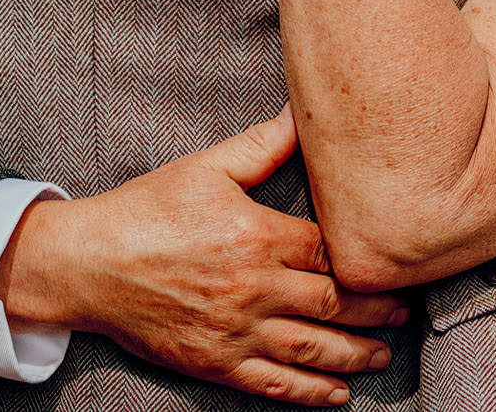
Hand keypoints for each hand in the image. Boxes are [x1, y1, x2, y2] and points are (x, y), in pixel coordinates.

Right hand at [0, 111, 405, 405]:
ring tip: (386, 354)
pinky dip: (311, 392)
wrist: (87, 263)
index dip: (368, 258)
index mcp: (257, 235)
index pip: (331, 251)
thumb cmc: (146, 209)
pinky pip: (275, 384)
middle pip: (334, 303)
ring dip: (357, 354)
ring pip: (314, 348)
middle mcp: (254, 287)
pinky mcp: (215, 362)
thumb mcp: (205, 167)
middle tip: (408, 312)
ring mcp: (236, 330)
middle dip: (377, 310)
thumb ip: (261, 146)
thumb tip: (303, 112)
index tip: (398, 262)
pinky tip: (338, 394)